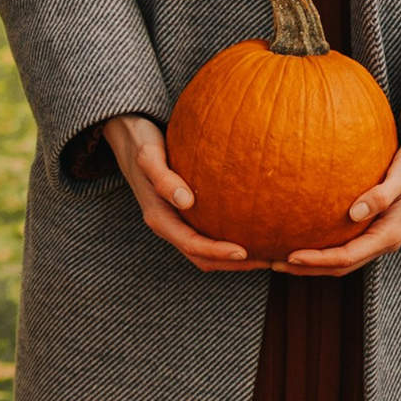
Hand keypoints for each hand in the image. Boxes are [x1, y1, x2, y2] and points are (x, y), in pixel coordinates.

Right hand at [101, 113, 260, 271]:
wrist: (130, 136)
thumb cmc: (141, 142)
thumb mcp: (148, 156)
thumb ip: (163, 178)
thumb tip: (186, 201)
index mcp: (159, 218)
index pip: (192, 245)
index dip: (217, 252)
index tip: (244, 252)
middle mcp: (170, 225)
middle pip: (204, 258)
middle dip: (235, 264)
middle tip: (269, 260)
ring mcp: (178, 222)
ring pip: (209, 251)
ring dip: (237, 258)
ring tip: (270, 253)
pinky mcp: (188, 214)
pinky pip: (211, 233)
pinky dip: (233, 238)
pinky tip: (258, 228)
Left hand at [280, 131, 400, 274]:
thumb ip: (381, 194)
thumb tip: (354, 213)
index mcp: (390, 235)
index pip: (347, 257)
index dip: (317, 260)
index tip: (290, 256)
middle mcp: (384, 241)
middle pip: (340, 266)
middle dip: (307, 268)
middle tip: (274, 263)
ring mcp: (379, 236)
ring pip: (342, 259)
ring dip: (312, 262)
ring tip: (281, 257)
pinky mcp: (375, 227)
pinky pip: (345, 244)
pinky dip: (323, 247)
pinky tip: (305, 236)